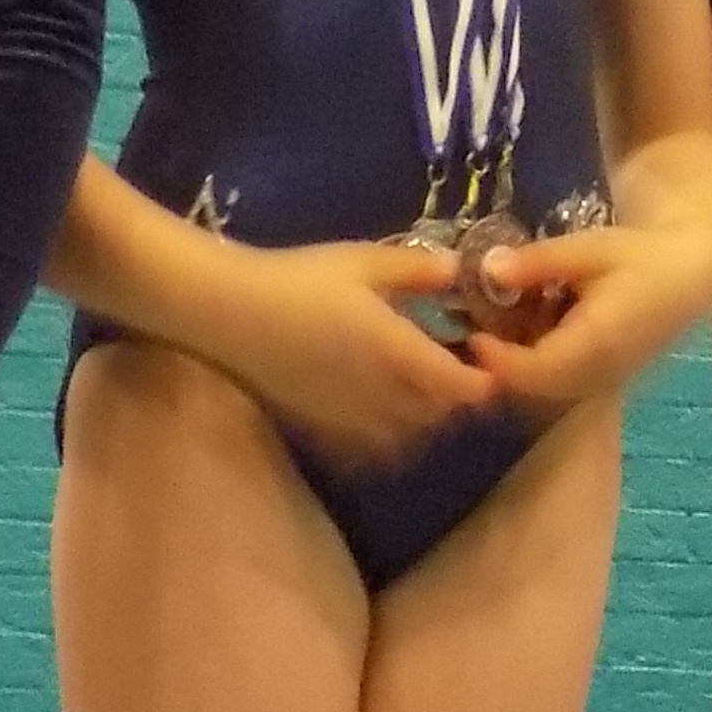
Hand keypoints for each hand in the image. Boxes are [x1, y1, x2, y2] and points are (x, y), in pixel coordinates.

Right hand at [170, 237, 499, 463]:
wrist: (227, 314)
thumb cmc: (297, 280)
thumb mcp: (362, 262)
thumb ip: (416, 270)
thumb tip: (459, 273)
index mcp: (397, 352)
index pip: (464, 388)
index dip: (483, 381)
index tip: (480, 356)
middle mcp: (382, 396)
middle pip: (443, 417)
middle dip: (455, 397)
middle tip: (453, 366)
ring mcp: (352, 421)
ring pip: (411, 437)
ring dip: (424, 418)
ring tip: (417, 387)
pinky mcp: (324, 432)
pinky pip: (372, 449)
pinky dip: (388, 436)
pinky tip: (378, 409)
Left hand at [465, 213, 711, 411]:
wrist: (691, 275)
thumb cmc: (641, 255)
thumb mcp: (588, 248)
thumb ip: (538, 262)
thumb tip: (488, 269)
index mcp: (595, 342)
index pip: (531, 370)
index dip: (495, 359)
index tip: (471, 332)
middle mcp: (599, 372)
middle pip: (532, 388)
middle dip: (499, 367)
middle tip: (472, 332)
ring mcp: (605, 381)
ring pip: (546, 390)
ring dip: (517, 369)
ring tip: (495, 332)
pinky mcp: (606, 380)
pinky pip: (561, 385)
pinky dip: (536, 367)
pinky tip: (528, 334)